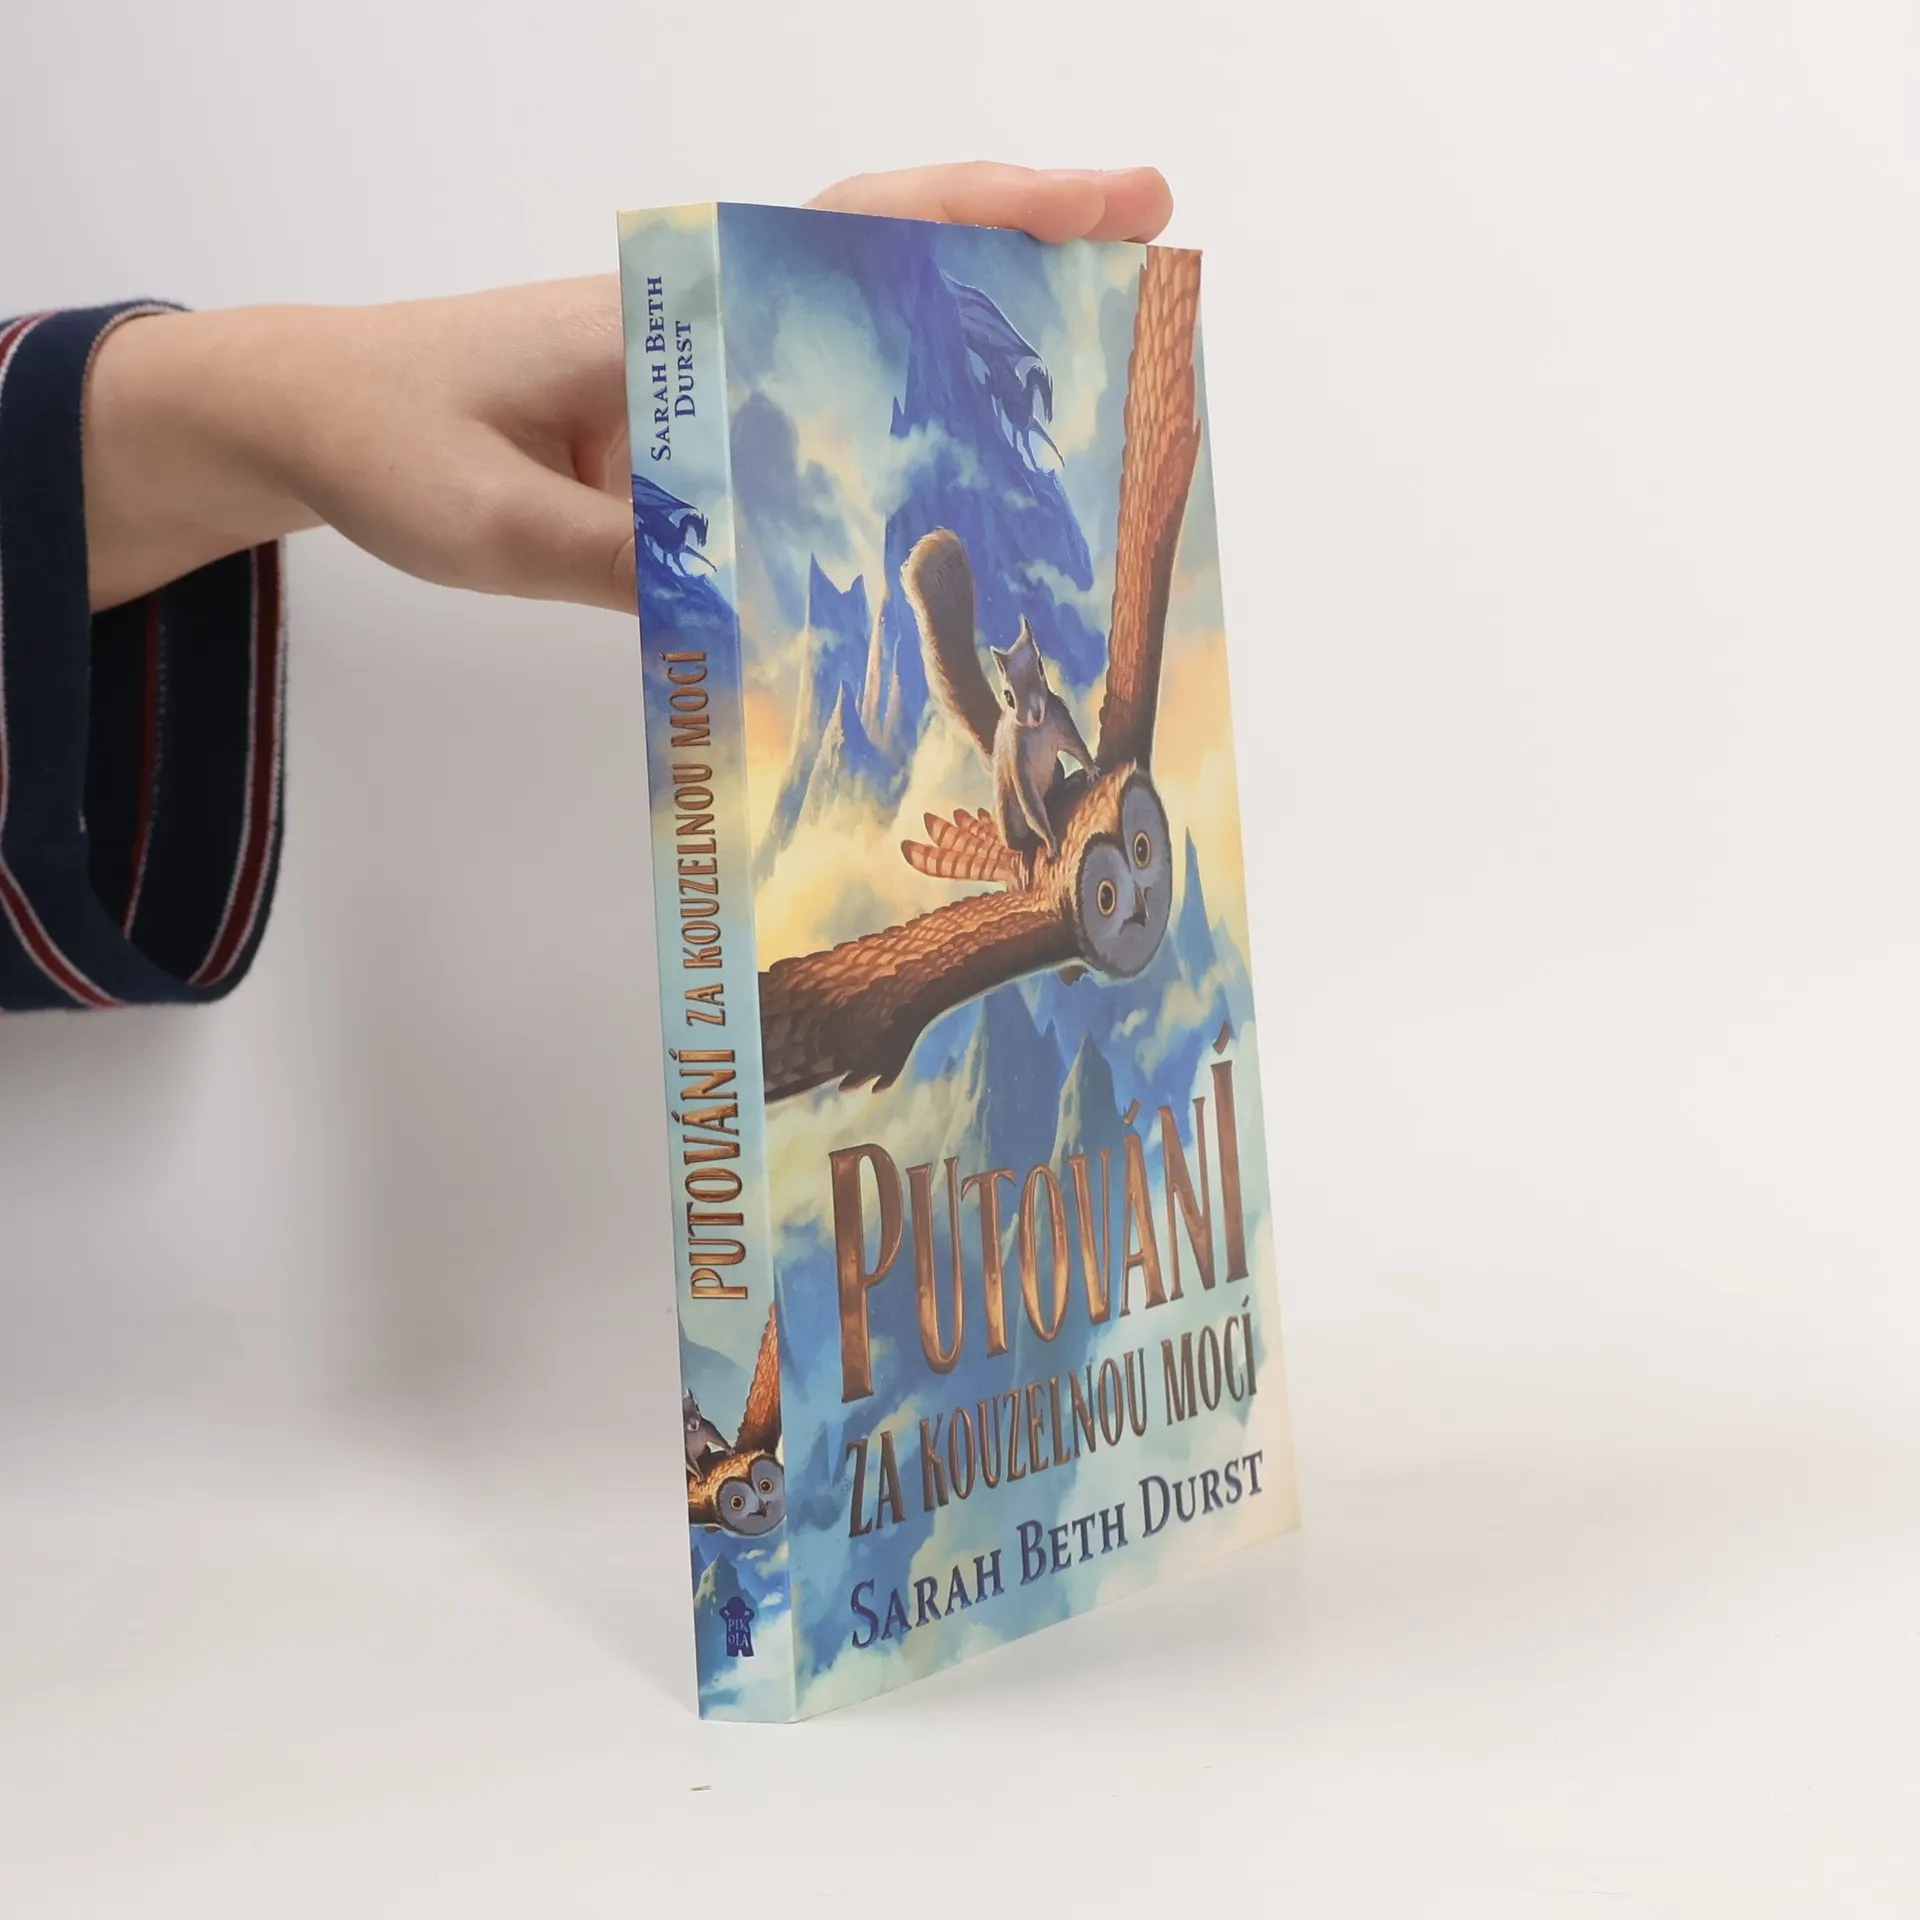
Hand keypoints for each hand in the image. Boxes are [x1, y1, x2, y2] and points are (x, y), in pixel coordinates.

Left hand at [82, 163, 1173, 613]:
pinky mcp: (689, 453)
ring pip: (864, 369)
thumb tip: (751, 604)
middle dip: (1027, 276)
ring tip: (1086, 442)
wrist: (312, 418)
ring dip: (973, 388)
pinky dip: (885, 475)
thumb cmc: (387, 433)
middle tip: (1152, 302)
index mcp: (672, 307)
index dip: (993, 214)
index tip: (1116, 206)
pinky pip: (808, 455)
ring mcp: (707, 393)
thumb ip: (609, 557)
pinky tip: (939, 538)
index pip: (857, 232)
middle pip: (894, 278)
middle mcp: (710, 334)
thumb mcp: (486, 517)